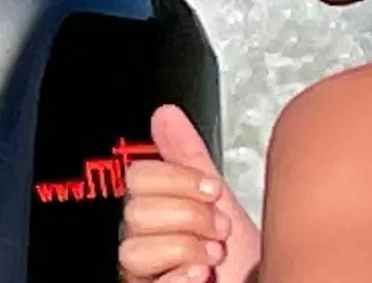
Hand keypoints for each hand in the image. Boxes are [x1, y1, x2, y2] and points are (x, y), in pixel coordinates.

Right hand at [119, 105, 260, 282]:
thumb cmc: (245, 262)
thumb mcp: (219, 202)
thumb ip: (190, 158)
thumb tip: (165, 113)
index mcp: (154, 208)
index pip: (137, 177)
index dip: (176, 179)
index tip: (210, 189)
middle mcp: (144, 239)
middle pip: (134, 210)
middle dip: (188, 216)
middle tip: (217, 227)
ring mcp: (144, 271)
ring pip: (134, 249)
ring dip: (185, 249)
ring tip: (213, 256)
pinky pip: (148, 282)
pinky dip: (181, 277)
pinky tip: (203, 274)